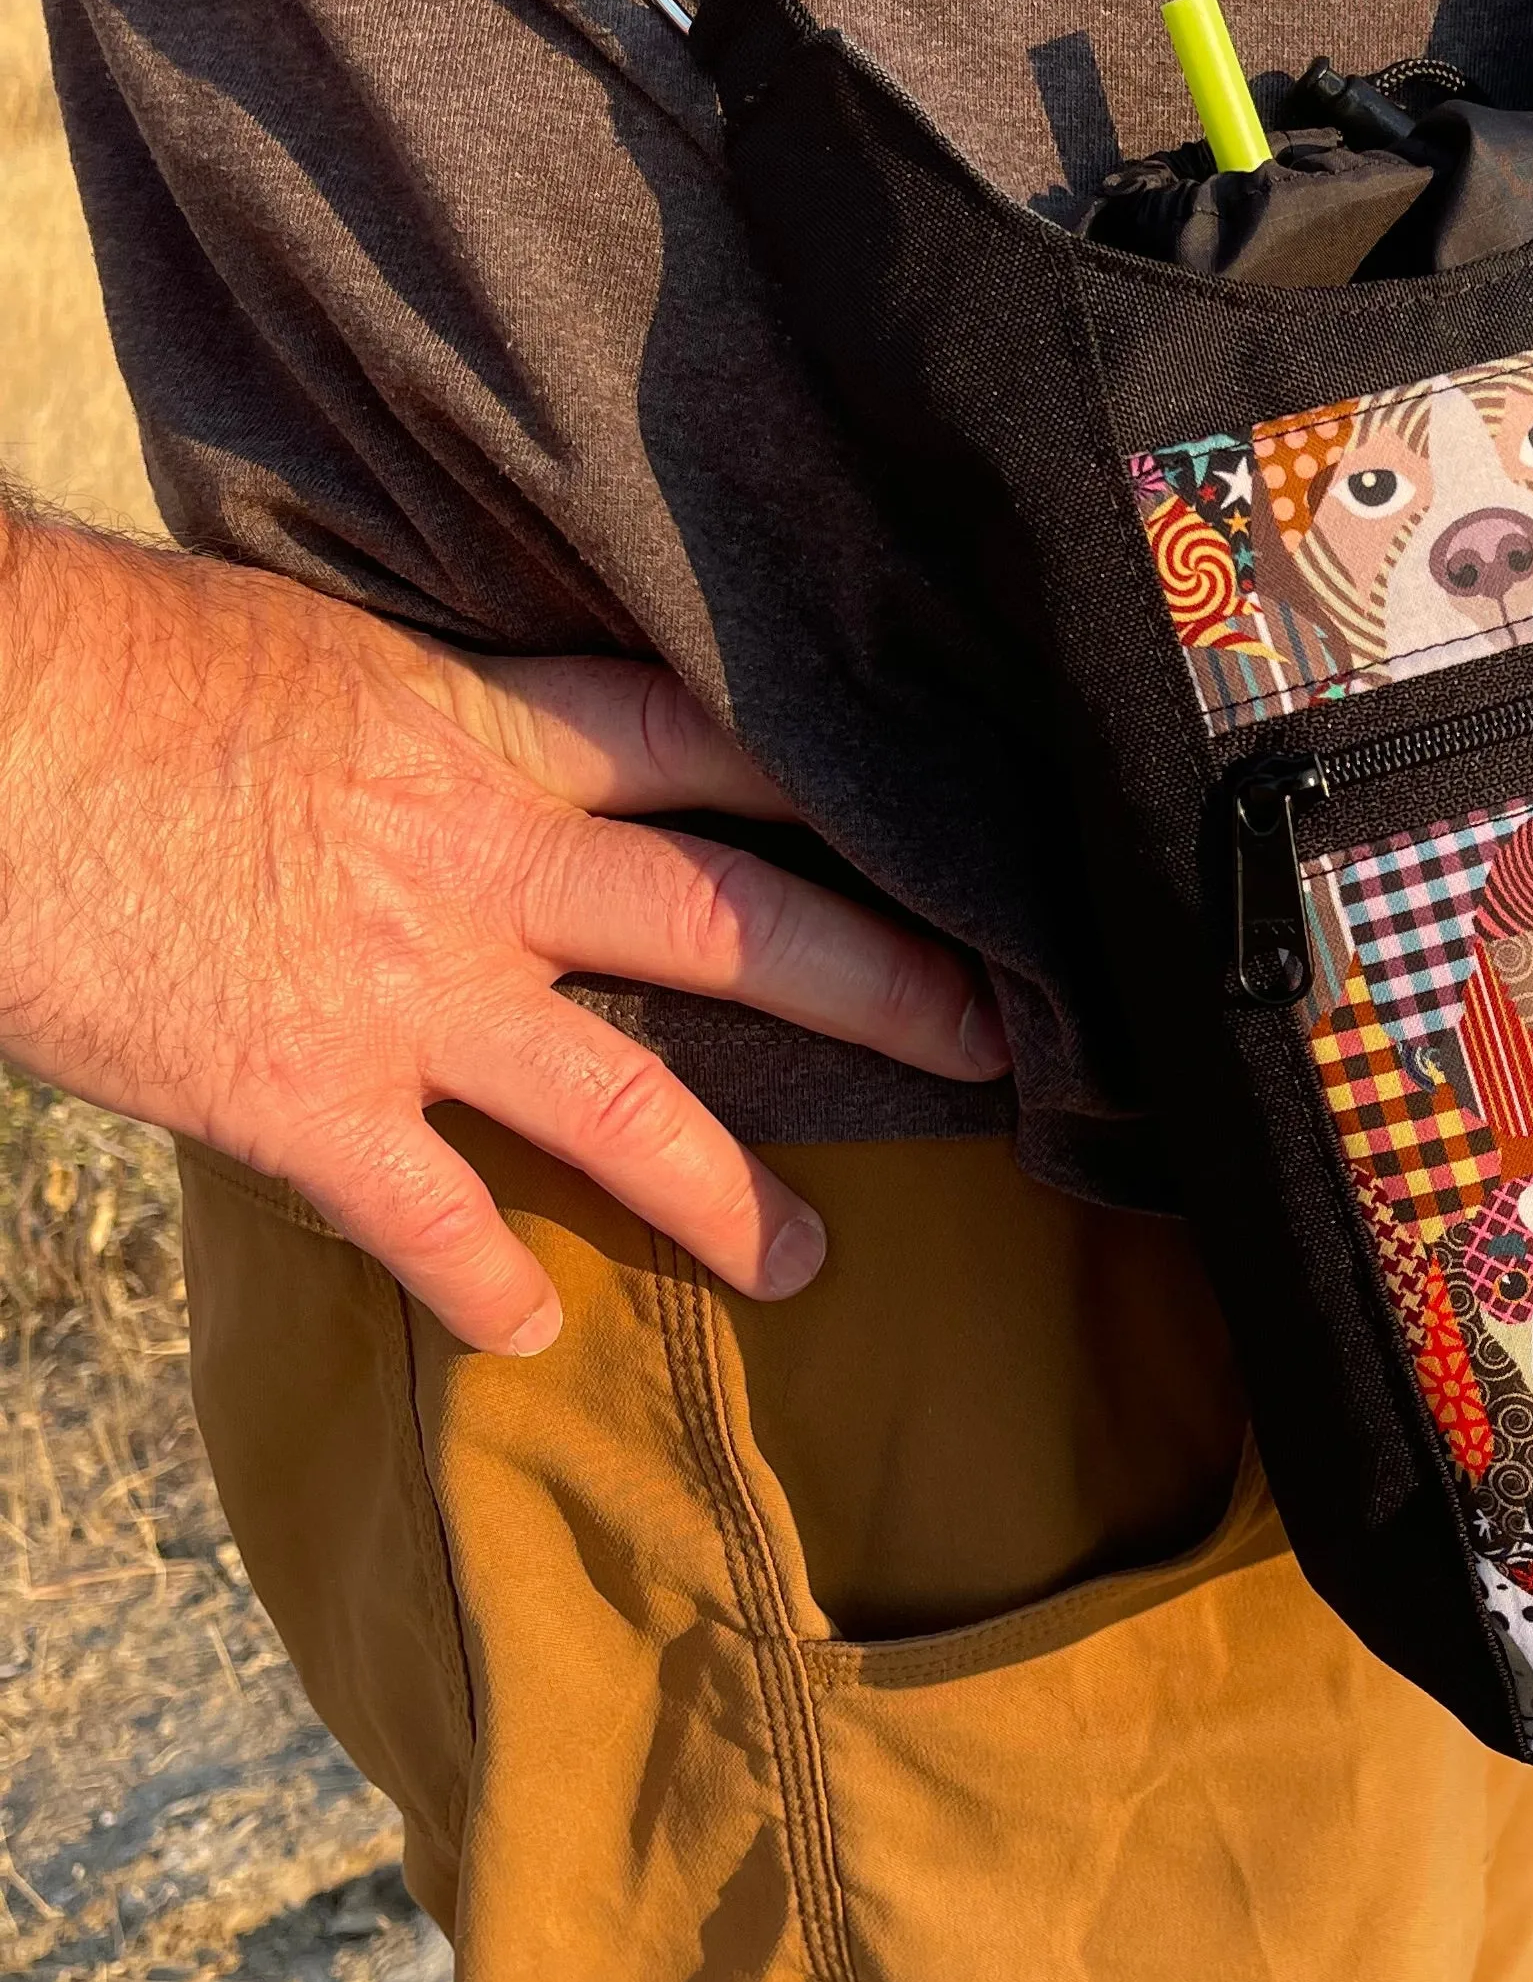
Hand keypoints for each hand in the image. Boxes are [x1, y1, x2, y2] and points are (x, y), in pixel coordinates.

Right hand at [0, 512, 1007, 1350]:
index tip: (936, 820)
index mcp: (477, 729)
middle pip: (736, 921)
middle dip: (882, 984)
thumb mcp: (293, 649)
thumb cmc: (91, 667)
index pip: (701, 745)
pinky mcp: (307, 1098)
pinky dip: (487, 1289)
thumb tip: (429, 733)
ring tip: (810, 1261)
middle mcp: (480, 860)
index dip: (825, 786)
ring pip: (627, 1104)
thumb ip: (404, 712)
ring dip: (734, 1195)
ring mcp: (405, 990)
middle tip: (992, 1043)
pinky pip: (434, 1221)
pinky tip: (530, 1332)